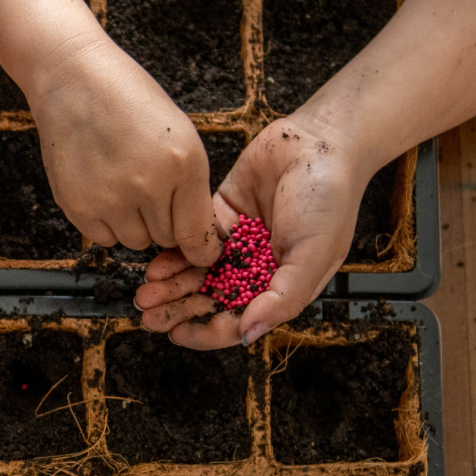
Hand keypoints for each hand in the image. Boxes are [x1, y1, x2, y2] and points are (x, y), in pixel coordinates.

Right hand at [28, 38, 218, 263]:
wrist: (75, 81)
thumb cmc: (130, 102)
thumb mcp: (179, 135)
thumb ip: (191, 186)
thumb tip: (197, 238)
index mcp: (183, 163)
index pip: (196, 233)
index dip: (200, 249)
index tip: (200, 252)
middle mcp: (148, 187)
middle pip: (166, 238)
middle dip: (163, 222)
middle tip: (149, 191)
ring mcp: (110, 200)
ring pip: (135, 242)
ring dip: (134, 224)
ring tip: (123, 186)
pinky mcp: (79, 208)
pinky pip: (104, 239)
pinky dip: (106, 223)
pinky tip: (102, 190)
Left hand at [135, 116, 365, 347]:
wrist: (321, 140)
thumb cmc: (330, 199)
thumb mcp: (315, 255)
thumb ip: (283, 298)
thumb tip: (249, 335)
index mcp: (278, 286)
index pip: (237, 320)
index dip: (207, 332)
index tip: (179, 334)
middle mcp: (254, 269)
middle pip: (208, 300)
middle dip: (178, 311)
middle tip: (149, 317)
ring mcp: (235, 244)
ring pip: (194, 274)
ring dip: (169, 287)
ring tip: (145, 295)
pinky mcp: (218, 217)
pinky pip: (189, 242)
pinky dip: (172, 256)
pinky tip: (156, 266)